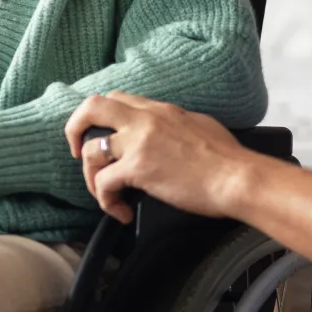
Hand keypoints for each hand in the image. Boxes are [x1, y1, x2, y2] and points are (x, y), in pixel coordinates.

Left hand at [64, 92, 253, 224]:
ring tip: (106, 195)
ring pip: (90, 151)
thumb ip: (177, 125)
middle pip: (93, 107)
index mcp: (161, 109)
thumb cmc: (228, 159)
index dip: (102, 117)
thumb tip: (169, 134)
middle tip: (76, 152)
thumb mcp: (200, 126)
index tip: (102, 136)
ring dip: (91, 177)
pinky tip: (121, 212)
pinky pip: (103, 183)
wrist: (237, 178)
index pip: (119, 99)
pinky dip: (106, 201)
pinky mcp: (138, 168)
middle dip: (75, 128)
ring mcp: (139, 142)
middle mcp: (145, 120)